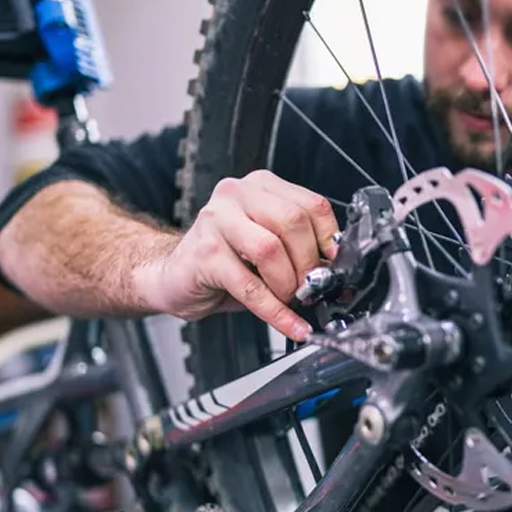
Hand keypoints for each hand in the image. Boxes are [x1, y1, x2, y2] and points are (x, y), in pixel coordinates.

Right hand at [136, 170, 339, 340]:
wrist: (175, 276)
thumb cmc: (224, 260)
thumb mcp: (266, 245)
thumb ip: (298, 247)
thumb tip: (335, 271)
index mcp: (260, 187)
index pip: (311, 204)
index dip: (329, 239)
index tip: (335, 264)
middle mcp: (237, 196)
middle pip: (292, 222)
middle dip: (308, 263)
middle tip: (308, 287)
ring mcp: (217, 222)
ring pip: (270, 249)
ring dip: (287, 284)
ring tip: (288, 298)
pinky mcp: (205, 254)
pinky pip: (249, 286)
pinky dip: (275, 311)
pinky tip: (288, 324)